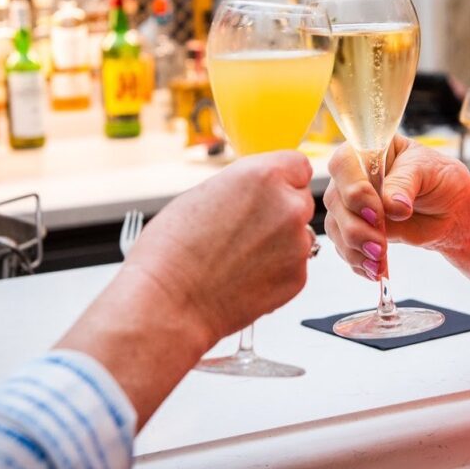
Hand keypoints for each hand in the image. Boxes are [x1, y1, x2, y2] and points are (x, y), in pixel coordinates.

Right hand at [56, 150, 316, 430]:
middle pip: (301, 200)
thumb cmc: (173, 249)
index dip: (282, 180)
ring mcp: (297, 244)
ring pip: (300, 235)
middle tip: (246, 230)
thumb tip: (261, 192)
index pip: (298, 166)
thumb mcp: (206, 193)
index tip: (269, 192)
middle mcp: (288, 206)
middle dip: (281, 212)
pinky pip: (295, 266)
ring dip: (281, 242)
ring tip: (240, 257)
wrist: (168, 302)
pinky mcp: (298, 278)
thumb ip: (244, 187)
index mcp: (265, 176)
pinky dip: (277, 271)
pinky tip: (245, 277)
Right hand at [323, 136, 469, 279]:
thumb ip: (406, 183)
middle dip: (356, 228)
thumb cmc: (440, 179)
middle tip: (381, 244)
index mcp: (366, 151)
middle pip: (335, 201)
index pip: (344, 166)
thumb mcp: (429, 170)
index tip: (377, 213)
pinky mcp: (355, 230)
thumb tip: (392, 204)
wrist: (451, 211)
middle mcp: (352, 177)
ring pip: (336, 228)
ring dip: (356, 249)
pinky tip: (376, 269)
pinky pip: (344, 248)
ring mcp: (350, 206)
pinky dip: (358, 262)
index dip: (355, 190)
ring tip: (379, 263)